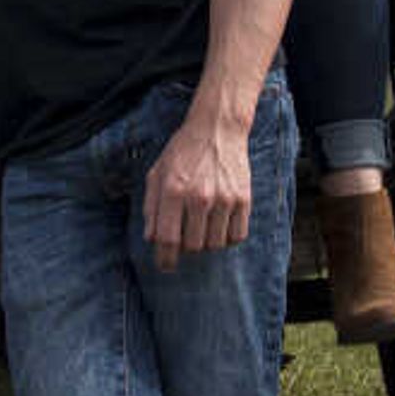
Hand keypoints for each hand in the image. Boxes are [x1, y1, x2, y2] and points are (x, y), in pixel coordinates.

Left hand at [141, 108, 253, 268]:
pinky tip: (219, 226)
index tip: (165, 266)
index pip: (167, 240)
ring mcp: (224, 199)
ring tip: (202, 228)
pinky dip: (227, 238)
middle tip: (185, 237)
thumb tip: (151, 238)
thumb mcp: (157, 173)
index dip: (165, 259)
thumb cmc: (183, 152)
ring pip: (214, 244)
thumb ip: (151, 207)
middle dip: (186, 249)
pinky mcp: (243, 199)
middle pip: (192, 246)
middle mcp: (199, 197)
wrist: (217, 129)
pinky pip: (236, 236)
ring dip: (206, 243)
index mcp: (173, 191)